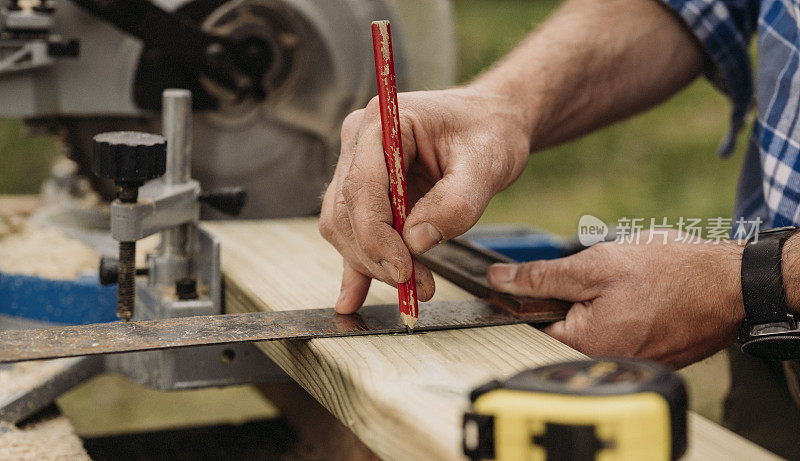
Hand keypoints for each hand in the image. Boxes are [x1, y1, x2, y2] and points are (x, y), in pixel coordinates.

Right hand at [320, 87, 530, 312]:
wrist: (490, 123)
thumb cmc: (489, 132)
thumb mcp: (486, 163)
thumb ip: (455, 201)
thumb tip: (416, 241)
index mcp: (382, 122)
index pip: (361, 187)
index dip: (377, 236)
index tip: (405, 269)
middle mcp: (359, 142)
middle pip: (347, 213)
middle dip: (378, 258)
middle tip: (419, 286)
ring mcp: (357, 166)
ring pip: (344, 228)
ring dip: (374, 264)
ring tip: (417, 286)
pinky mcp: (365, 192)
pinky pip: (352, 233)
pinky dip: (357, 266)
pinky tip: (353, 298)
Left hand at [487, 231, 744, 367]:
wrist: (730, 285)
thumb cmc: (669, 272)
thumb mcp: (594, 265)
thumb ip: (541, 277)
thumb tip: (498, 281)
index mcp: (583, 346)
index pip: (527, 327)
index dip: (524, 299)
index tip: (533, 281)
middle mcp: (601, 364)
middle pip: (557, 331)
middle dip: (564, 301)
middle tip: (596, 281)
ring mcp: (624, 364)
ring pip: (586, 332)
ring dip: (591, 307)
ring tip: (623, 288)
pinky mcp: (644, 358)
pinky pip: (612, 336)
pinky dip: (615, 315)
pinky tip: (635, 298)